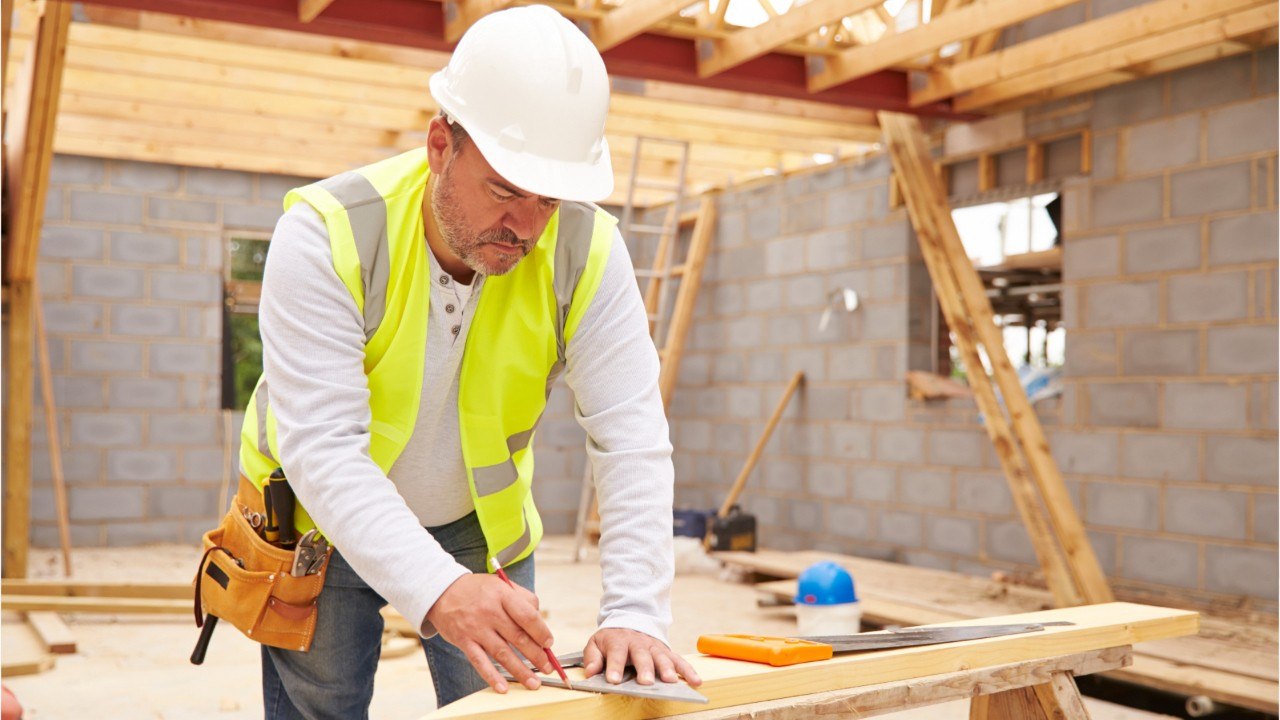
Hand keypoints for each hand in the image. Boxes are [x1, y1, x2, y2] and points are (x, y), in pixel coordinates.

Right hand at [426, 574, 554, 693]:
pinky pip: (480, 662)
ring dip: (520, 670)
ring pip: (502, 653)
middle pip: (518, 637)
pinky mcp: (464, 641)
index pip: (527, 616)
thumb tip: (540, 620)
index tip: (549, 643)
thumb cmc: (477, 590)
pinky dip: (492, 677)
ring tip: (534, 683)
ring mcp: (476, 628)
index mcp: (502, 595)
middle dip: (536, 655)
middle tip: (548, 667)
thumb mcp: (501, 584)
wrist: (441, 591)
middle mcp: (489, 612)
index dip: (541, 632)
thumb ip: (523, 598)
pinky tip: (503, 687)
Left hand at [582, 628, 701, 687]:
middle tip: (646, 681)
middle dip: (645, 668)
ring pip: (662, 657)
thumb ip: (592, 658)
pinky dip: (688, 670)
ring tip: (670, 681)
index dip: (615, 667)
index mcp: (618, 641)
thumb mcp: (596, 643)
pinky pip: (679, 660)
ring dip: (667, 669)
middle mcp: (638, 643)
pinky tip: (696, 681)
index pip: (616, 653)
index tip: (614, 680)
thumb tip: (590, 672)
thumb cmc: (611, 638)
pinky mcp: (666, 651)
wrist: (629, 620)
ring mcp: (654, 647)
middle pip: (642, 655)